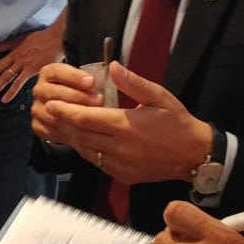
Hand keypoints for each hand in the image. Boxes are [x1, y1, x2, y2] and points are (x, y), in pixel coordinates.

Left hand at [0, 11, 65, 102]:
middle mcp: (15, 53)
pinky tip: (4, 99)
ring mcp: (22, 62)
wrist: (57, 37)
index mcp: (14, 43)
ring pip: (5, 77)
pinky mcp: (31, 69)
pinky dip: (10, 92)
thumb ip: (22, 46)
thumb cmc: (47, 36)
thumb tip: (19, 54)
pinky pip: (18, 83)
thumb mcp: (29, 37)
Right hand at [31, 62, 103, 142]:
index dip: (74, 76)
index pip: (57, 71)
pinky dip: (63, 131)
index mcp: (49, 73)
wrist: (70, 107)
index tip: (92, 82)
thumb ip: (99, 73)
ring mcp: (37, 108)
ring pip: (50, 112)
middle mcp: (40, 90)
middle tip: (98, 100)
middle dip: (76, 96)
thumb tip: (115, 67)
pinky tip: (81, 132)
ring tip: (93, 117)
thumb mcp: (89, 78)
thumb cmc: (84, 90)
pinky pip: (48, 130)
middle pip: (53, 92)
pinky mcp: (38, 126)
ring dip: (71, 115)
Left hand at [38, 62, 211, 184]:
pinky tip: (80, 139)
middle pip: (81, 135)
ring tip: (58, 123)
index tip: (51, 103)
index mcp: (126, 126)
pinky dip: (85, 149)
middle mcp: (119, 148)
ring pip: (86, 151)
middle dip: (62, 123)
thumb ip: (133, 82)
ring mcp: (120, 165)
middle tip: (48, 110)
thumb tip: (111, 66)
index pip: (86, 119)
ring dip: (71, 137)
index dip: (66, 111)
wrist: (194, 154)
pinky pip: (97, 162)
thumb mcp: (158, 96)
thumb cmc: (177, 121)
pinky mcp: (123, 176)